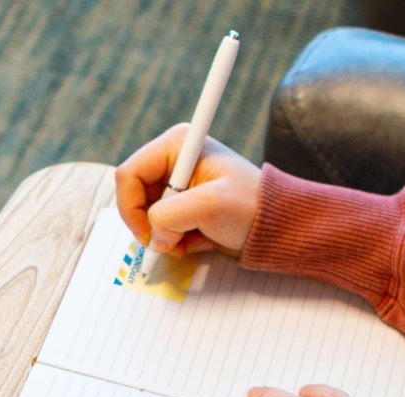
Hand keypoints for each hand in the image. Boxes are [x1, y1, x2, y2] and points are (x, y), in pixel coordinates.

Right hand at [115, 125, 260, 258]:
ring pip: (148, 216)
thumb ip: (170, 216)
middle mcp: (173, 160)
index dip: (131, 208)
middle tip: (171, 243)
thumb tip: (155, 234)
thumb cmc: (250, 208)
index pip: (129, 174)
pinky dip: (176, 240)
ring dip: (166, 236)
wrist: (275, 226)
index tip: (148, 235)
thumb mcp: (210, 206)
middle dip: (150, 225)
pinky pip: (163, 227)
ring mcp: (178, 184)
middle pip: (136, 196)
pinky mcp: (184, 205)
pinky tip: (200, 240)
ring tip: (192, 240)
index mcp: (176, 145)